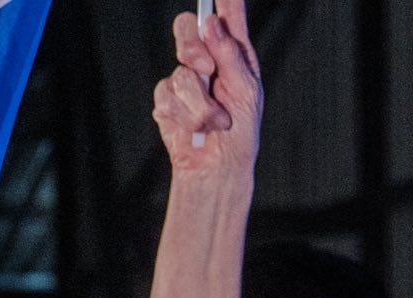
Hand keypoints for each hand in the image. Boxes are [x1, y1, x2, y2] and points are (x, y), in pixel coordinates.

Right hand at [151, 0, 261, 174]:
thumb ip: (229, 56)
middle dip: (193, 49)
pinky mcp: (167, 97)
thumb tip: (212, 23)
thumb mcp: (245, 93)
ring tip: (216, 121)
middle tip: (205, 69)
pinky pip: (167, 96)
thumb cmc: (240, 132)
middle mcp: (209, 61)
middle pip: (186, 29)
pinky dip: (186, 115)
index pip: (226, 19)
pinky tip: (195, 127)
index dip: (224, 1)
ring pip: (180, 72)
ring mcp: (185, 77)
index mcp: (234, 56)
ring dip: (200, 103)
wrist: (216, 166)